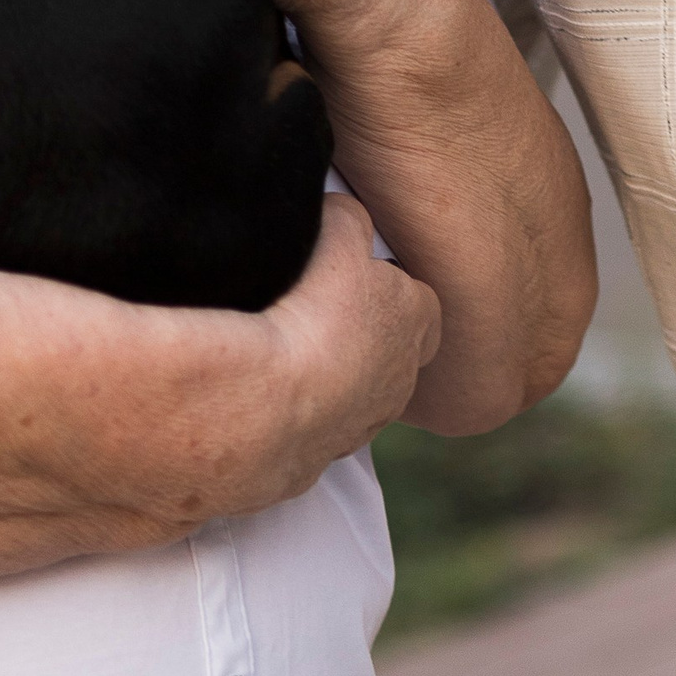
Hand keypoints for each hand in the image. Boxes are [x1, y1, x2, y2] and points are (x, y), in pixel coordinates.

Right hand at [246, 194, 440, 499]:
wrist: (266, 403)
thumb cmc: (312, 311)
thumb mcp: (337, 233)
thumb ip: (349, 220)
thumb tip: (345, 211)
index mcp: (417, 321)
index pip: (419, 301)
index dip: (385, 288)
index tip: (349, 279)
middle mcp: (400, 382)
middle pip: (389, 356)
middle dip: (361, 341)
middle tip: (315, 320)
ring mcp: (358, 429)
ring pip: (351, 402)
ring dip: (324, 384)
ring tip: (278, 359)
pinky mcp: (311, 464)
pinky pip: (306, 436)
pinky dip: (287, 419)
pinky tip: (256, 398)